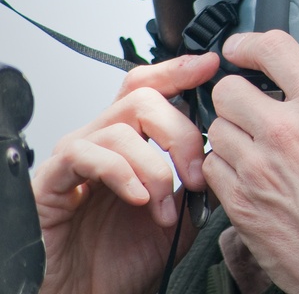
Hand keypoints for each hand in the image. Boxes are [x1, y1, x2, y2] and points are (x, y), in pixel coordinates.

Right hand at [33, 52, 219, 293]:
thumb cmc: (125, 258)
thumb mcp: (179, 214)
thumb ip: (196, 180)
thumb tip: (223, 154)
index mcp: (132, 140)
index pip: (151, 87)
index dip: (179, 70)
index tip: (210, 66)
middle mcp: (102, 140)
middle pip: (142, 98)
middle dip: (181, 132)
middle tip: (196, 174)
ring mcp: (74, 157)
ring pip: (120, 126)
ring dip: (155, 167)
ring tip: (166, 207)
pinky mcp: (50, 180)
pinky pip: (86, 155)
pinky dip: (122, 173)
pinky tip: (139, 199)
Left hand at [205, 30, 298, 292]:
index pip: (273, 49)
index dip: (251, 43)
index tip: (244, 48)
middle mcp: (286, 131)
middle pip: (229, 87)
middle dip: (237, 93)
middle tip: (251, 107)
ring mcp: (258, 167)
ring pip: (216, 127)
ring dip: (229, 132)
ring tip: (251, 145)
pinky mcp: (240, 203)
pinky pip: (211, 168)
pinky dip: (222, 167)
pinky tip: (246, 175)